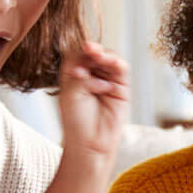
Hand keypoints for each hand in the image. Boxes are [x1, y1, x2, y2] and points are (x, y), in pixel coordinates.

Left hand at [56, 43, 130, 160]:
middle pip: (95, 54)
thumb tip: (89, 54)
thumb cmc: (76, 122)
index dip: (80, 50)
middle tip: (90, 50)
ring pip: (109, 59)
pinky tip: (111, 62)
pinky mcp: (121, 88)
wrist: (89, 143)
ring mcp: (107, 81)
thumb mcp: (70, 93)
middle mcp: (91, 76)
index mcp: (75, 75)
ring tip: (99, 56)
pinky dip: (117, 63)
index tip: (81, 49)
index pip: (78, 55)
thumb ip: (79, 72)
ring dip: (105, 55)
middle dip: (93, 50)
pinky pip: (121, 71)